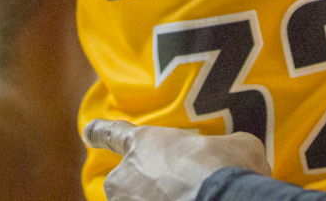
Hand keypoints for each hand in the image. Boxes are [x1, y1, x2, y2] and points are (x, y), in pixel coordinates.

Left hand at [84, 119, 270, 200]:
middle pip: (125, 183)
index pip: (112, 134)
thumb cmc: (226, 168)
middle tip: (178, 193)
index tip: (89, 133)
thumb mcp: (235, 144)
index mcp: (143, 143)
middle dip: (145, 190)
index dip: (99, 133)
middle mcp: (126, 177)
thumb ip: (222, 148)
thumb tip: (236, 155)